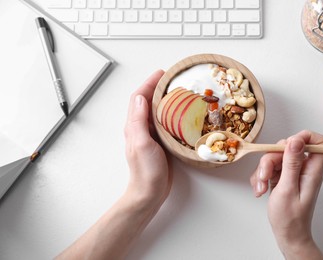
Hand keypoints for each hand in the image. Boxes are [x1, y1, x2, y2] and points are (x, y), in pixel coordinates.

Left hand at [57, 70, 171, 259]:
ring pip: (157, 111)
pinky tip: (182, 113)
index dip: (149, 83)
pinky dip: (172, 113)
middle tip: (173, 79)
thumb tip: (140, 98)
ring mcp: (150, 135)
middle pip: (147, 101)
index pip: (139, 98)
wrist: (150, 192)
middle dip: (158, 88)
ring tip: (179, 91)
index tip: (162, 73)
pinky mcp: (160, 142)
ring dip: (165, 99)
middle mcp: (140, 128)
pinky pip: (165, 122)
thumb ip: (138, 121)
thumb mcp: (141, 143)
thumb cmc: (146, 171)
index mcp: (134, 125)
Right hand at [250, 130, 322, 258]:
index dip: (305, 137)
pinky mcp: (282, 176)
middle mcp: (304, 168)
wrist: (287, 234)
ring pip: (275, 156)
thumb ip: (292, 163)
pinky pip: (269, 167)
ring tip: (261, 188)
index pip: (320, 142)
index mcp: (312, 170)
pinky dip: (261, 177)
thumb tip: (296, 140)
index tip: (287, 145)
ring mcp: (293, 172)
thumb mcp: (288, 189)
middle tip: (265, 175)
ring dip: (262, 170)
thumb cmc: (290, 218)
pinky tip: (260, 189)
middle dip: (271, 158)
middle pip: (288, 147)